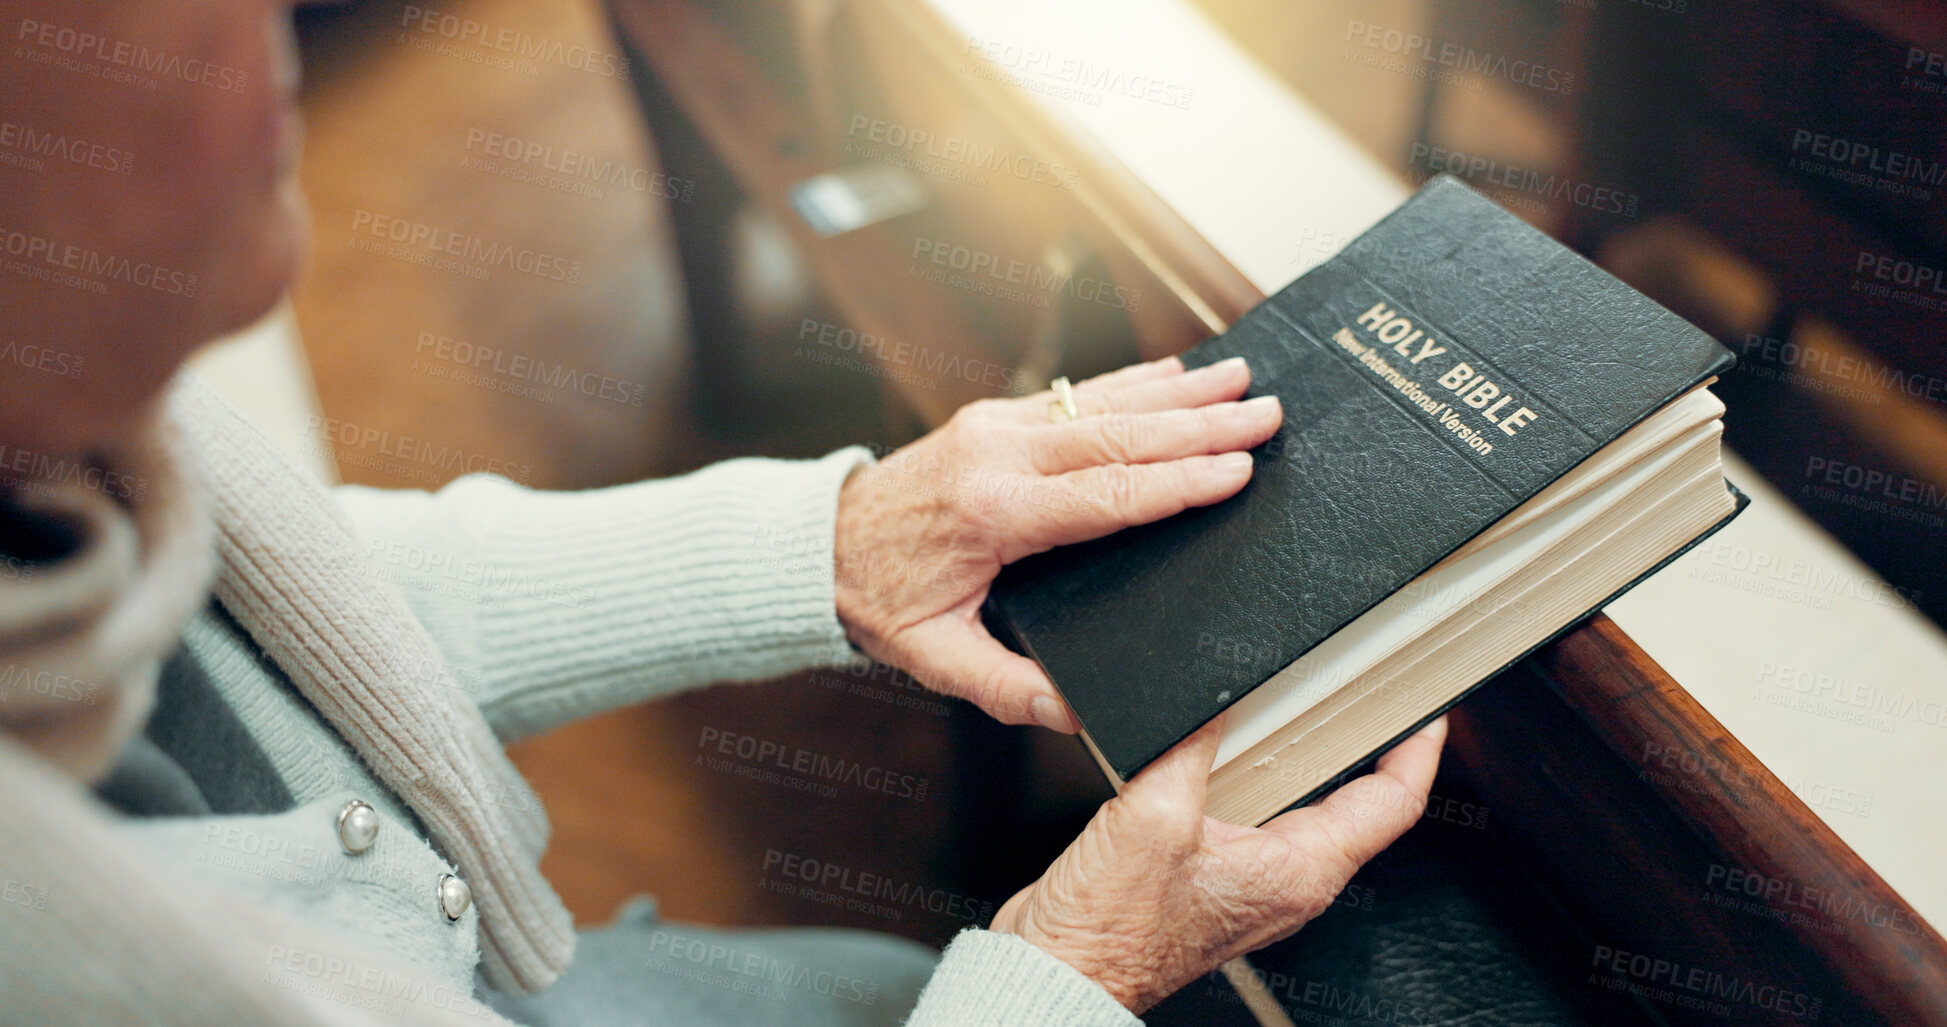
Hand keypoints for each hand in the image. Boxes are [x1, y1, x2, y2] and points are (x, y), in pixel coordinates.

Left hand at [832, 356, 1281, 730]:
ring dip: (1178, 391)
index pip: (1104, 497)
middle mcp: (997, 455)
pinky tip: (1178, 372)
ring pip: (1102, 403)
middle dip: (1200, 427)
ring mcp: (996, 427)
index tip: (1235, 472)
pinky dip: (1133, 381)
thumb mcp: (934, 657)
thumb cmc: (878, 599)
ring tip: (1242, 379)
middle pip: (1117, 438)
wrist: (818, 545)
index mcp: (992, 515)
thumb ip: (1006, 688)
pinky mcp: (994, 415)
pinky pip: (1076, 394)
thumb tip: (1075, 717)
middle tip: (1268, 417)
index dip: (1176, 483)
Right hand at [990, 715, 1446, 1012]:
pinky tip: (1216, 740)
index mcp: (1298, 873)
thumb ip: (1191, 747)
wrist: (1057, 969)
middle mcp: (1285, 881)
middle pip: (1352, 800)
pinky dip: (1243, 769)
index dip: (1418, 749)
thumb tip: (1214, 697)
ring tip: (1296, 698)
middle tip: (1365, 683)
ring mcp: (1249, 878)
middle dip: (1359, 737)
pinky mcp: (1211, 873)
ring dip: (1294, 750)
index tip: (1429, 708)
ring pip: (1296, 801)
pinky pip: (1248, 810)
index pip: (1391, 804)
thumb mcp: (1153, 816)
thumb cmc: (1108, 929)